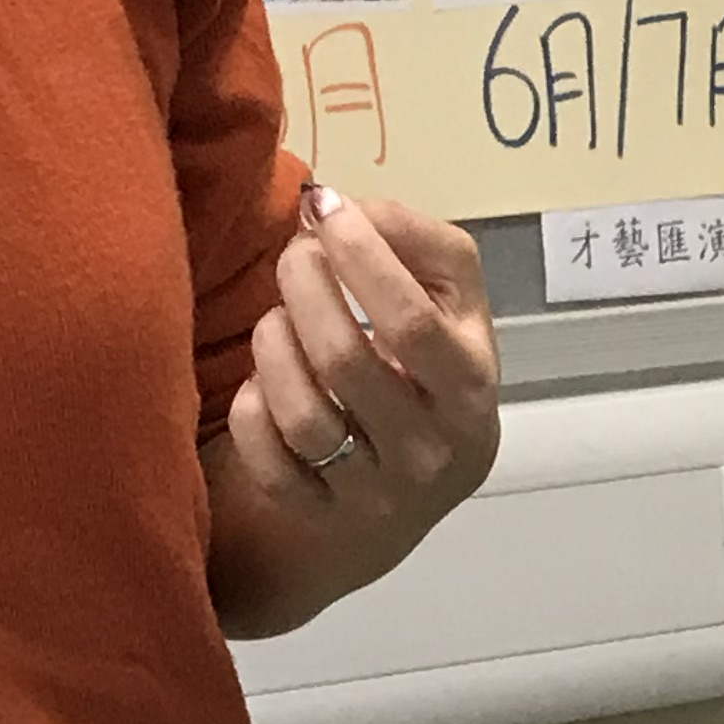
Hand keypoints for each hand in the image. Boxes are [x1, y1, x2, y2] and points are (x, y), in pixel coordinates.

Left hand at [226, 183, 498, 551]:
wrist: (410, 491)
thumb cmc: (427, 372)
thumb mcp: (452, 305)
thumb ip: (416, 242)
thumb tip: (338, 206)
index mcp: (470, 390)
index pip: (412, 321)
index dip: (359, 253)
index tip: (324, 208)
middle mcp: (429, 452)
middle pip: (344, 359)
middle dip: (304, 284)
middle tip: (295, 256)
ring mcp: (375, 495)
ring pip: (301, 410)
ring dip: (274, 342)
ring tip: (278, 319)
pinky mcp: (320, 517)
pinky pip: (266, 457)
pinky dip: (253, 407)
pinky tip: (266, 385)